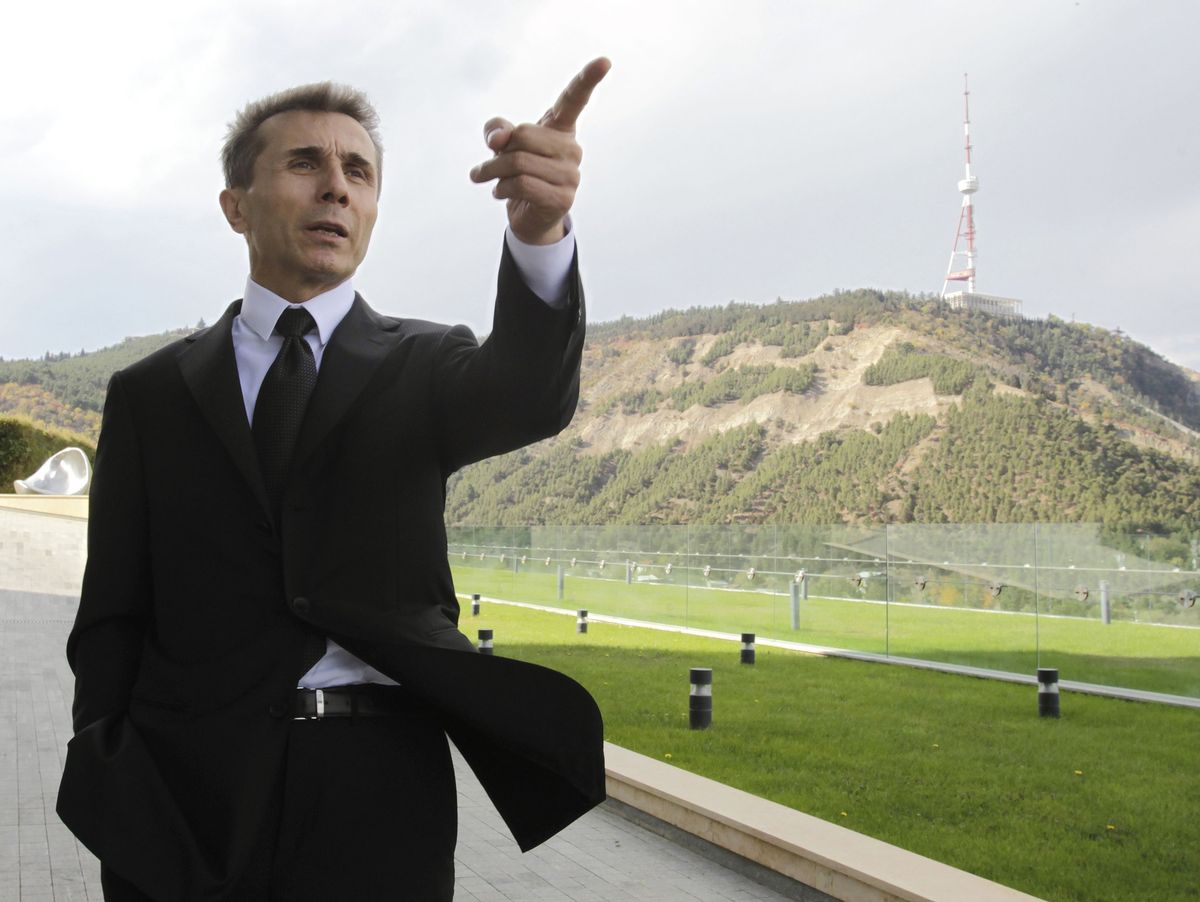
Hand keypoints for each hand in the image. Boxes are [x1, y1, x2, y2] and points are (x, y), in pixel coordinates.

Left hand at [469, 57, 610, 244]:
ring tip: (488, 179)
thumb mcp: (501, 145)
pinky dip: (501, 188)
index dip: (588, 79)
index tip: (605, 61)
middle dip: (497, 151)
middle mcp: (572, 148)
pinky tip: (499, 192)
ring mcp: (571, 175)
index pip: (574, 99)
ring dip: (493, 172)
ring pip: (519, 162)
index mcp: (561, 128)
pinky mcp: (563, 199)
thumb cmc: (517, 173)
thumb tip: (499, 138)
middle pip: (523, 136)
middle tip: (486, 165)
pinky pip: (522, 184)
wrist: (527, 217)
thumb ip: (496, 130)